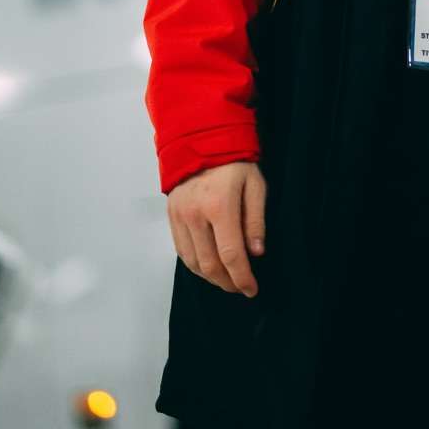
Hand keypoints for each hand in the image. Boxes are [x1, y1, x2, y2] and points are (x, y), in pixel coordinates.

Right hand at [167, 162, 265, 297]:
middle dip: (227, 282)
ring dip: (210, 278)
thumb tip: (256, 252)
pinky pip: (181, 251)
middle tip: (241, 287)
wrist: (201, 139)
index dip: (242, 277)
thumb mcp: (255, 185)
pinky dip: (195, 265)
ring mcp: (180, 216)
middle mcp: (195, 214)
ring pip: (192, 262)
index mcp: (219, 206)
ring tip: (227, 280)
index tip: (251, 289)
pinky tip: (209, 267)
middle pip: (209, 264)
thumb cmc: (234, 161)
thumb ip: (255, 220)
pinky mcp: (171, 216)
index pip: (230, 254)